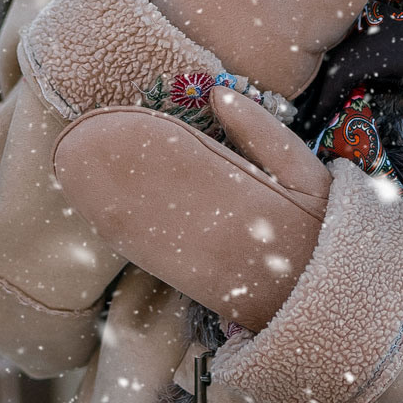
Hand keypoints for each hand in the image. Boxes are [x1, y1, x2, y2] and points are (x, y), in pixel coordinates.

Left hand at [50, 87, 334, 329]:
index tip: (115, 113)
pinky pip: (145, 252)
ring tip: (70, 164)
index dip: (145, 136)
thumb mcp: (312, 178)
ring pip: (138, 226)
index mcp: (247, 200)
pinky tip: (92, 207)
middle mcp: (213, 232)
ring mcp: (197, 261)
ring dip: (100, 196)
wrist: (332, 309)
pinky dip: (115, 228)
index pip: (186, 159)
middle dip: (109, 165)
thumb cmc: (325, 235)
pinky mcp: (189, 282)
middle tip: (72, 137)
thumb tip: (220, 92)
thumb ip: (266, 135)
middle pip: (148, 193)